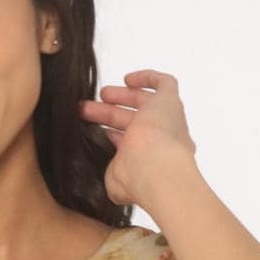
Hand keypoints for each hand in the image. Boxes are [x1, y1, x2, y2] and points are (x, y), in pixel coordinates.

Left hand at [80, 68, 197, 208]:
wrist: (157, 168)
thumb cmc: (138, 179)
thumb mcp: (116, 181)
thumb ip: (113, 175)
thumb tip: (112, 177)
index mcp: (153, 160)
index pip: (134, 143)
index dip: (116, 136)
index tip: (100, 132)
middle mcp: (164, 140)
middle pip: (135, 121)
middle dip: (111, 113)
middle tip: (89, 109)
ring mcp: (168, 121)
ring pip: (145, 103)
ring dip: (122, 97)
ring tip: (101, 94)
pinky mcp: (170, 102)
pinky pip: (165, 84)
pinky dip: (148, 78)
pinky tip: (127, 79)